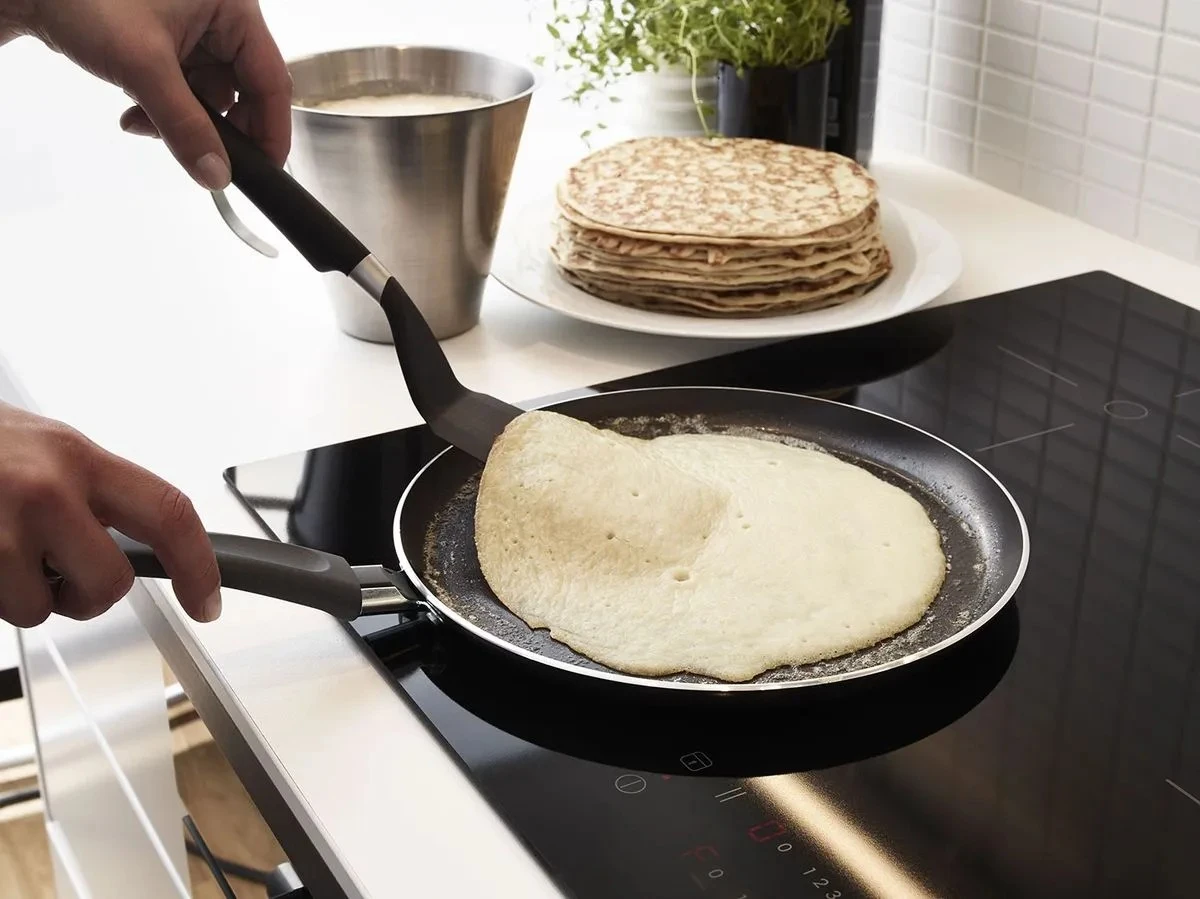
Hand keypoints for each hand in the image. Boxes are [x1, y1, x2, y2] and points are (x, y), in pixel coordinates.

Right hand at [0, 402, 220, 625]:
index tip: (207, 600)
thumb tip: (145, 536)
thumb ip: (96, 490)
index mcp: (78, 457)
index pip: (168, 513)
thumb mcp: (48, 447)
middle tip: (61, 570)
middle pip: (109, 584)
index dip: (199, 565)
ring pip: (41, 609)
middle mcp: (43, 490)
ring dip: (26, 594)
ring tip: (2, 549)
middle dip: (90, 593)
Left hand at [20, 0, 290, 188]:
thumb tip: (216, 175)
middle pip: (241, 90)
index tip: (263, 169)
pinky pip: (183, 87)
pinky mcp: (166, 39)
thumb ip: (185, 127)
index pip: (271, 80)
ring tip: (144, 123)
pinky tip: (135, 112)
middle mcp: (219, 15)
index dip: (270, 130)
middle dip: (213, 125)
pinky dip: (164, 107)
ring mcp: (193, 27)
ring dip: (181, 119)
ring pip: (208, 94)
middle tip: (199, 153)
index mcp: (232, 8)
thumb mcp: (143, 67)